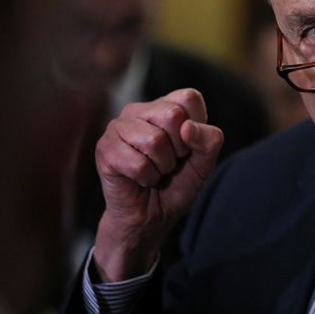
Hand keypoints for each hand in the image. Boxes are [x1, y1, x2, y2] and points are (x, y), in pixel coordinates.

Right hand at [92, 88, 222, 281]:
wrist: (153, 216)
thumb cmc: (178, 183)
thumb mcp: (205, 162)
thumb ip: (209, 140)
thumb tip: (187, 126)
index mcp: (167, 105)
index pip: (189, 98)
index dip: (196, 128)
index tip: (188, 147)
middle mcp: (140, 110)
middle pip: (172, 115)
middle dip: (179, 149)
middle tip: (170, 161)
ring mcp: (119, 127)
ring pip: (154, 140)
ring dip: (162, 166)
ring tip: (155, 171)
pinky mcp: (104, 148)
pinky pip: (137, 163)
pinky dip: (146, 178)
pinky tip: (140, 179)